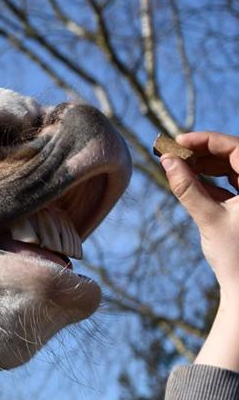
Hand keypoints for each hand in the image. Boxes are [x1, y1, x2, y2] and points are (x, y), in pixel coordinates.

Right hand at [162, 131, 238, 370]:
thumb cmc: (236, 259)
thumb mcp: (209, 219)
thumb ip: (187, 188)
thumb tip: (168, 161)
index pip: (237, 147)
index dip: (207, 140)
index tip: (179, 141)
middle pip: (236, 156)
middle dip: (203, 153)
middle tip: (172, 153)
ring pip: (235, 170)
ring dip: (206, 167)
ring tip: (177, 168)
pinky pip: (235, 187)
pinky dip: (213, 183)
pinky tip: (190, 184)